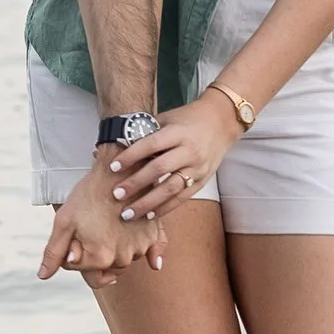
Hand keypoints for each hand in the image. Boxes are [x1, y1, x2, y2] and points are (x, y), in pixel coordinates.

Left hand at [37, 165, 165, 289]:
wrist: (118, 168)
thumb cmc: (88, 194)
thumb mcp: (64, 221)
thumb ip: (54, 253)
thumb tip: (43, 276)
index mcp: (100, 258)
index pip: (80, 269)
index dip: (73, 252)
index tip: (76, 232)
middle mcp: (122, 258)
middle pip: (103, 269)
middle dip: (95, 254)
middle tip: (91, 228)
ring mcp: (141, 248)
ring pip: (122, 259)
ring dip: (115, 249)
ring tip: (109, 223)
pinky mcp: (154, 237)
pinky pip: (150, 254)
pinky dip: (149, 255)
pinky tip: (152, 260)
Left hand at [110, 89, 243, 216]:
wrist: (221, 122)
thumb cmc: (189, 119)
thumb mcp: (168, 119)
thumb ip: (147, 132)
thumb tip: (118, 145)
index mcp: (178, 132)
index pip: (151, 145)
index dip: (131, 156)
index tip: (113, 167)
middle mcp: (189, 151)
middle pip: (159, 169)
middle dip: (136, 183)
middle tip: (117, 194)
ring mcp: (197, 168)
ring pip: (171, 188)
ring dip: (148, 203)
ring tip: (129, 213)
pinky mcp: (202, 180)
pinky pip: (182, 197)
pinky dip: (165, 208)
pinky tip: (149, 215)